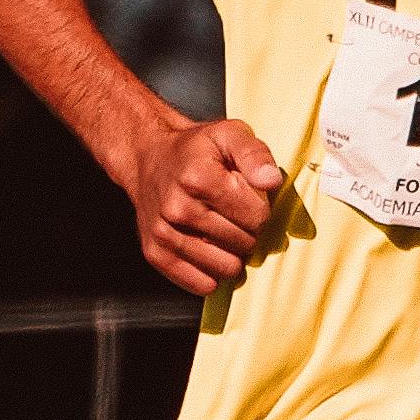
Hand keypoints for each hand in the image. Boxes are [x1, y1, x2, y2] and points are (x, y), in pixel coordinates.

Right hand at [120, 114, 281, 294]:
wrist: (148, 157)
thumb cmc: (194, 149)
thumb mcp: (230, 134)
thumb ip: (255, 154)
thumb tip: (271, 180)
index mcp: (198, 178)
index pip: (256, 216)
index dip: (260, 207)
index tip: (246, 195)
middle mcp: (177, 208)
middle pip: (244, 243)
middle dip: (248, 230)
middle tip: (233, 212)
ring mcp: (164, 234)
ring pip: (227, 267)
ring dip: (232, 252)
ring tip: (221, 229)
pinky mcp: (155, 254)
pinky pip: (202, 284)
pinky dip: (212, 271)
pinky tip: (209, 248)